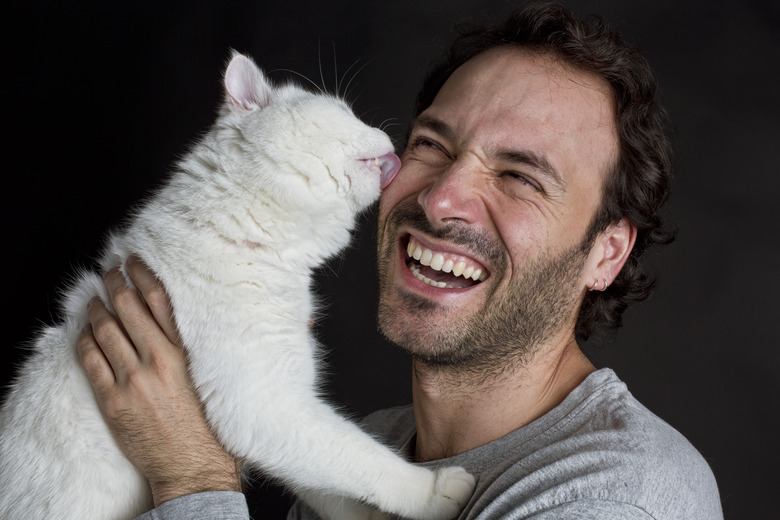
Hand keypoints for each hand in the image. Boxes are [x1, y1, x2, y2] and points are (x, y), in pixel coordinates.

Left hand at [77, 255, 241, 505]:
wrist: (195, 471)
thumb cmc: (218, 429)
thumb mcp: (237, 381)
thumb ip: (255, 347)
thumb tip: (309, 319)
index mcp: (188, 353)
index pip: (161, 299)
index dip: (144, 275)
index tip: (134, 261)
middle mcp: (159, 360)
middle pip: (129, 306)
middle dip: (114, 282)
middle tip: (110, 269)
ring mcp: (133, 381)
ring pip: (106, 329)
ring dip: (96, 308)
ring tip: (94, 297)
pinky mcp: (113, 401)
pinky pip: (90, 360)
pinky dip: (84, 339)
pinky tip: (84, 330)